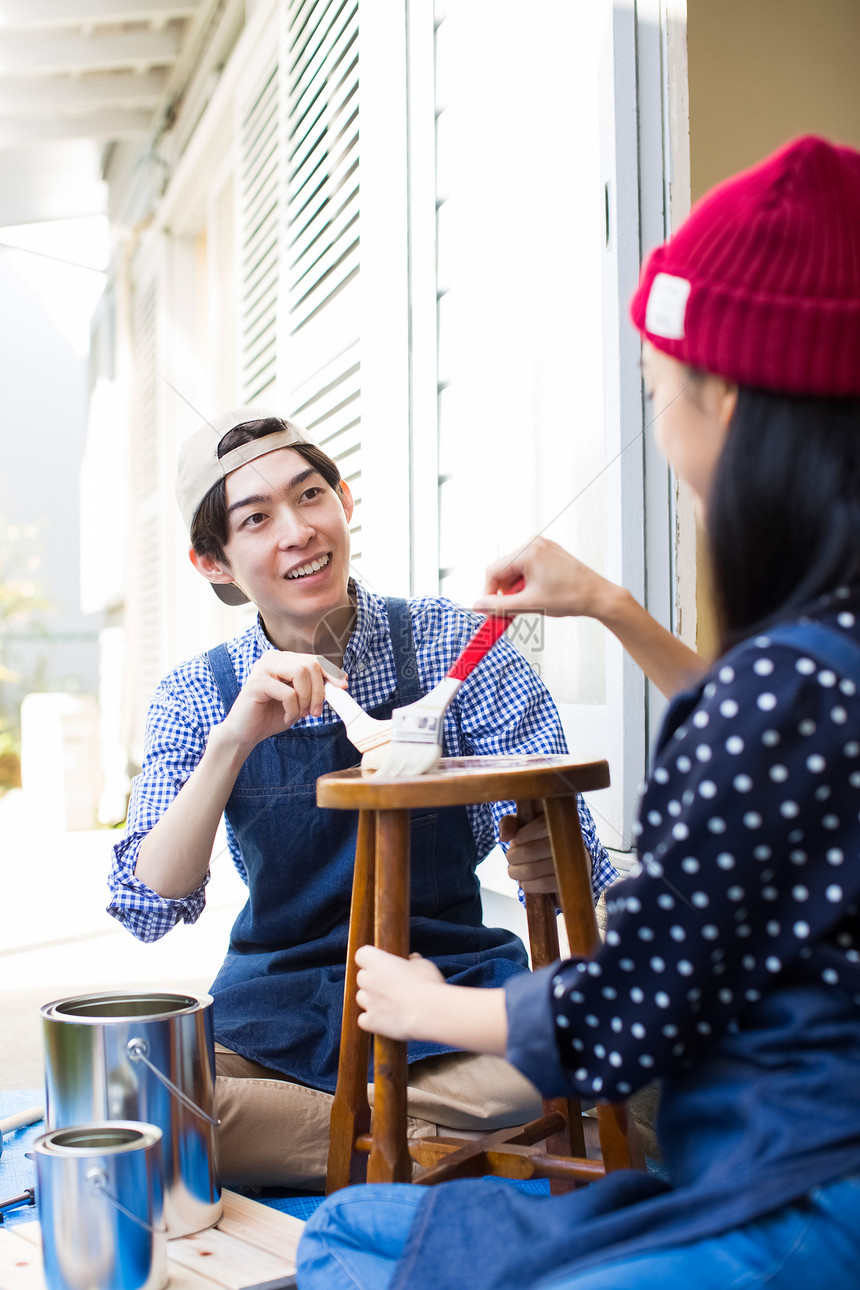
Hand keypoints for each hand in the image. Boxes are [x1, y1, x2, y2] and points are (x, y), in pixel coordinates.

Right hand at [220, 652, 347, 752]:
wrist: (246, 733)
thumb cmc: (272, 715)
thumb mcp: (300, 701)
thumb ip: (315, 689)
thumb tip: (341, 681)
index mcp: (283, 659)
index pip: (314, 659)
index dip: (331, 672)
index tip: (343, 686)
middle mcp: (272, 658)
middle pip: (310, 664)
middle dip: (318, 691)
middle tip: (315, 712)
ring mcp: (262, 668)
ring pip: (300, 673)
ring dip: (306, 699)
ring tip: (300, 714)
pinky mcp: (256, 683)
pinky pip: (288, 693)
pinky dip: (292, 709)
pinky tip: (286, 717)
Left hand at [355, 946, 444, 1040]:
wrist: (428, 1012)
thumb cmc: (428, 984)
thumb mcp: (423, 964)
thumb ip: (413, 961)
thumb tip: (412, 960)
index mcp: (376, 961)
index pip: (362, 955)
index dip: (371, 959)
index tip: (382, 963)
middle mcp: (367, 980)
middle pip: (362, 977)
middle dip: (373, 980)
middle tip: (391, 984)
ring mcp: (368, 1002)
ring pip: (362, 998)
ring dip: (372, 1000)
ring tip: (391, 1003)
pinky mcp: (370, 1022)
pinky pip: (364, 1020)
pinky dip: (372, 1020)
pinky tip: (386, 1019)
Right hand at [473, 536, 615, 620]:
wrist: (598, 597)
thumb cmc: (571, 597)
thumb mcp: (530, 604)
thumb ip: (499, 606)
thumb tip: (478, 605)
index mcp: (528, 551)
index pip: (494, 571)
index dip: (489, 592)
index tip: (490, 609)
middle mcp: (534, 544)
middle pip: (504, 570)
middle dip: (505, 591)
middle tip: (511, 610)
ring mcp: (543, 547)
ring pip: (516, 570)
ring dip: (516, 589)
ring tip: (530, 603)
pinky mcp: (550, 554)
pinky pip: (528, 568)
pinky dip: (527, 583)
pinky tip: (537, 595)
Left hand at [500, 811, 570, 898]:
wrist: (567, 862)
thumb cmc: (540, 838)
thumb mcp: (525, 824)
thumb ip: (510, 823)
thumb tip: (503, 837)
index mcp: (563, 820)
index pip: (540, 826)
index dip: (521, 836)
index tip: (515, 841)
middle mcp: (571, 840)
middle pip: (530, 851)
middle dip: (513, 857)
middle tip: (511, 858)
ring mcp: (573, 862)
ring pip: (533, 869)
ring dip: (517, 872)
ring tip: (514, 871)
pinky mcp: (570, 881)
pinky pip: (543, 884)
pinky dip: (528, 885)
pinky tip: (524, 882)